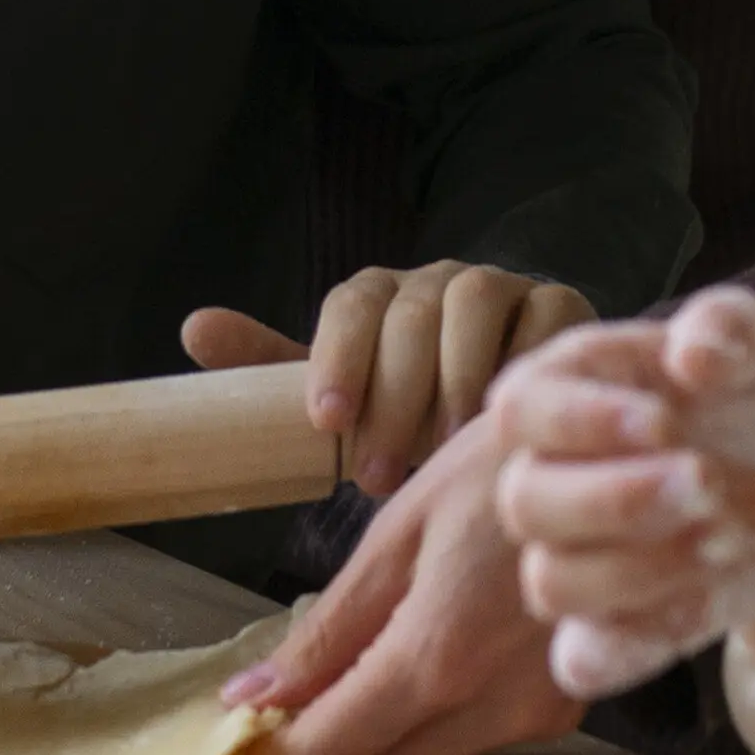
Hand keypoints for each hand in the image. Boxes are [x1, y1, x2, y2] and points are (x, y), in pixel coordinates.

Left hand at [179, 263, 592, 505]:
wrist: (502, 421)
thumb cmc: (411, 416)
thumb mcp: (342, 398)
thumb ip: (273, 369)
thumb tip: (194, 328)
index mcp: (379, 296)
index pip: (350, 303)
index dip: (335, 356)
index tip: (324, 420)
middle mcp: (439, 281)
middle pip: (411, 312)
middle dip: (392, 395)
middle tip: (377, 473)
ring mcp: (504, 287)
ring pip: (475, 304)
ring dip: (454, 380)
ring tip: (441, 452)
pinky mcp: (561, 307)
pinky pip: (545, 318)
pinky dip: (525, 363)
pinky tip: (506, 421)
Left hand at [222, 398, 582, 754]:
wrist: (649, 447)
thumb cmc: (511, 463)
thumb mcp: (403, 526)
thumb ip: (331, 627)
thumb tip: (254, 696)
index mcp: (437, 659)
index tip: (242, 740)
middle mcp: (493, 710)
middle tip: (291, 704)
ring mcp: (540, 715)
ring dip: (380, 738)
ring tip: (363, 658)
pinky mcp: (569, 706)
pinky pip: (475, 739)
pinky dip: (436, 716)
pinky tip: (435, 646)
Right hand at [489, 286, 754, 701]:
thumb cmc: (751, 397)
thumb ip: (729, 327)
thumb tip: (692, 353)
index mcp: (565, 392)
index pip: (523, 408)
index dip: (585, 420)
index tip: (665, 421)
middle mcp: (549, 478)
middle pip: (525, 502)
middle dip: (619, 498)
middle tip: (710, 482)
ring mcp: (575, 559)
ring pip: (553, 583)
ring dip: (644, 567)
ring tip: (727, 532)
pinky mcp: (613, 630)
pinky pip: (582, 661)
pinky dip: (626, 650)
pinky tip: (696, 604)